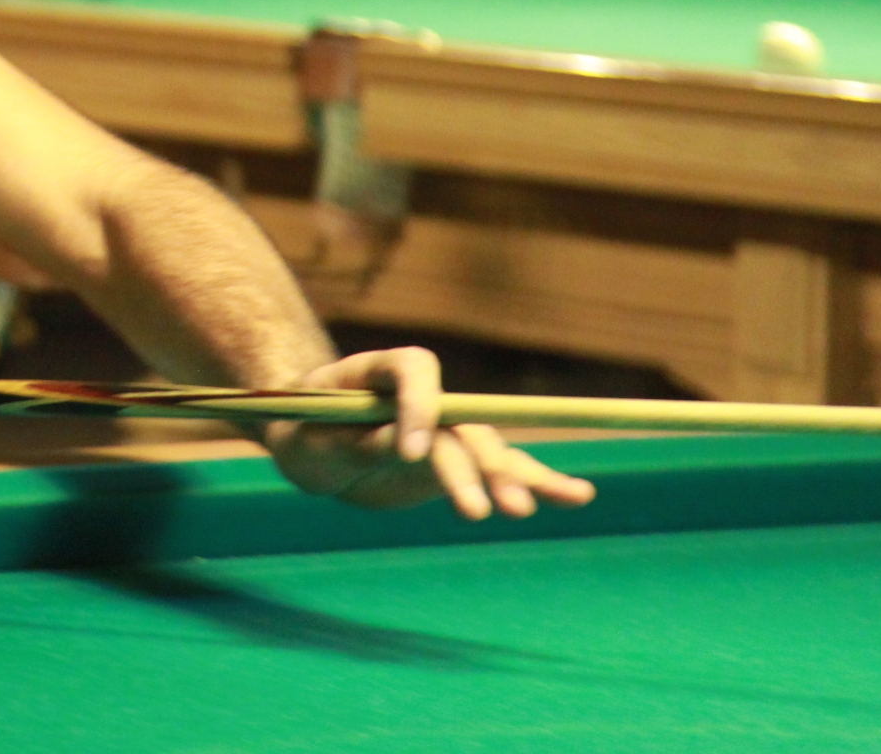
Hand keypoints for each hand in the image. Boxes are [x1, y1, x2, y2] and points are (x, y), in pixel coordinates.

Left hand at [262, 345, 598, 520]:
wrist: (315, 440)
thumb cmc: (301, 426)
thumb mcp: (306, 433)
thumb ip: (346, 438)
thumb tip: (392, 447)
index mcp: (380, 371)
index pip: (413, 371)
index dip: (417, 405)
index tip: (407, 451)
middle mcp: (422, 397)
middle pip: (457, 423)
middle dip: (472, 464)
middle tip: (480, 510)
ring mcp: (444, 429)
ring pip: (486, 448)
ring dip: (509, 478)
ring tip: (525, 509)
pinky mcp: (457, 461)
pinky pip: (502, 469)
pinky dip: (538, 481)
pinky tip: (578, 494)